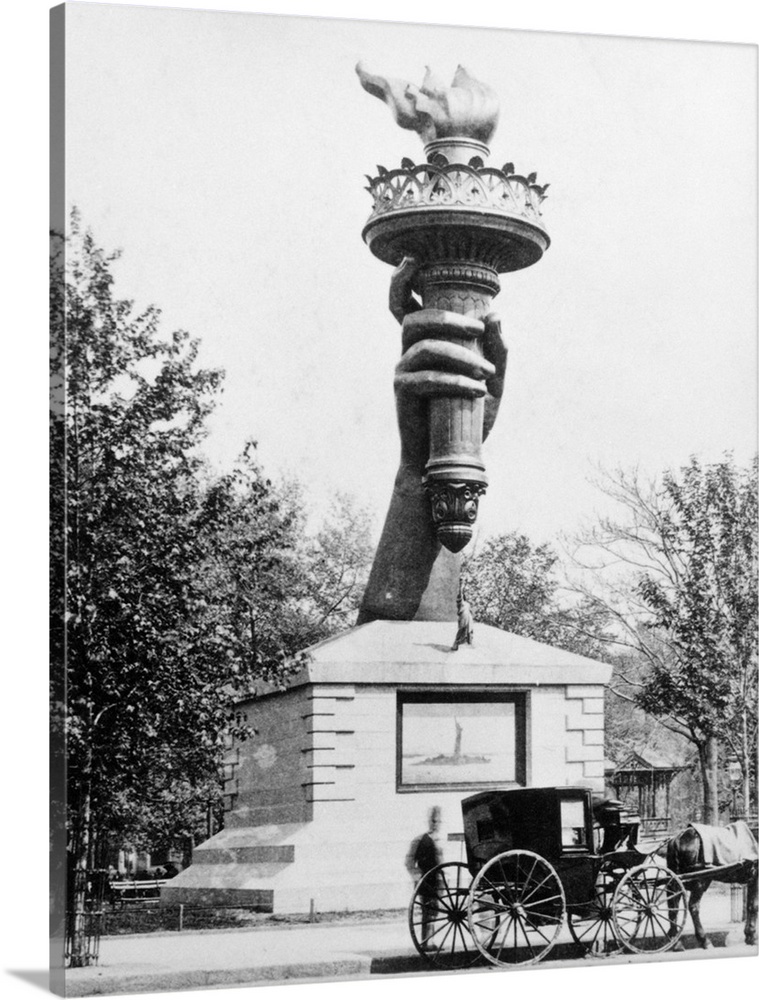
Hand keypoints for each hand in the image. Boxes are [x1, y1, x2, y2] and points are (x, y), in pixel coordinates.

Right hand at [388, 258, 507, 474]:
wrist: (448, 458)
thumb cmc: (468, 417)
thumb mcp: (492, 381)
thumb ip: (498, 350)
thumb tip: (497, 314)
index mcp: (426, 341)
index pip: (406, 304)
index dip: (404, 279)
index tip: (414, 257)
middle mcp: (408, 351)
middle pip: (414, 317)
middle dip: (447, 317)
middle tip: (479, 331)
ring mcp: (402, 371)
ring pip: (424, 346)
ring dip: (460, 355)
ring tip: (487, 372)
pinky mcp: (402, 393)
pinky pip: (425, 377)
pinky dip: (455, 381)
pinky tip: (478, 390)